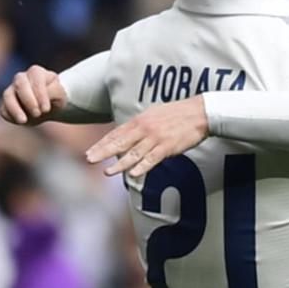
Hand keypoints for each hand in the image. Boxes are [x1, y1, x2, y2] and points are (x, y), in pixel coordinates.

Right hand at [0, 65, 65, 124]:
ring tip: (23, 121)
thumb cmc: (55, 98)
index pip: (36, 78)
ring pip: (8, 96)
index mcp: (36, 72)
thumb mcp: (60, 95)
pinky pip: (4, 109)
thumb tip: (44, 95)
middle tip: (37, 114)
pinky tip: (21, 121)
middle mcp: (21, 78)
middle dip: (28, 100)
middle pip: (20, 84)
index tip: (46, 109)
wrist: (48, 109)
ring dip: (15, 109)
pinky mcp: (6, 104)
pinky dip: (11, 116)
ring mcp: (12, 90)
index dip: (40, 94)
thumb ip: (53, 92)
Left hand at [85, 97, 208, 177]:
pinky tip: (134, 174)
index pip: (116, 134)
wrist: (200, 112)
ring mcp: (156, 138)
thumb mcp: (154, 114)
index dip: (102, 144)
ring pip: (134, 153)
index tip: (89, 152)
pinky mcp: (168, 146)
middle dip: (103, 152)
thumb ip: (140, 125)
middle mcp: (145, 129)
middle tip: (89, 160)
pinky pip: (153, 158)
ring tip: (107, 172)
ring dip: (120, 164)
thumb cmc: (178, 114)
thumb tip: (127, 133)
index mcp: (140, 121)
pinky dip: (143, 167)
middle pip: (120, 142)